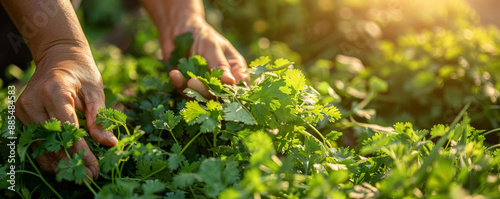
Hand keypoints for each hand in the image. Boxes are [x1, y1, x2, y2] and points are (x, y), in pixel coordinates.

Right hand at [15, 46, 117, 180]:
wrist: (58, 57)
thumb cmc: (81, 72)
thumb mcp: (96, 91)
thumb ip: (100, 117)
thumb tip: (110, 143)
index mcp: (54, 90)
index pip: (66, 128)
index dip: (80, 151)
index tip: (93, 167)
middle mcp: (34, 100)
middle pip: (51, 140)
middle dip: (70, 162)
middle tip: (88, 177)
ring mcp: (24, 108)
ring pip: (40, 144)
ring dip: (58, 163)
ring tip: (78, 176)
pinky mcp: (21, 115)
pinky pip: (34, 140)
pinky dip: (48, 155)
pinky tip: (63, 166)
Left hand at [165, 20, 248, 98]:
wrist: (179, 29)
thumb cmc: (202, 35)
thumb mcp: (213, 47)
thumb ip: (220, 65)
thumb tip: (231, 82)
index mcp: (235, 69)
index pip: (240, 86)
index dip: (233, 92)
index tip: (222, 90)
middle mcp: (223, 81)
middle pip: (220, 96)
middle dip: (207, 91)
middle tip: (193, 81)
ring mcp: (206, 85)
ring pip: (203, 97)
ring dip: (193, 90)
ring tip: (185, 78)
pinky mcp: (190, 87)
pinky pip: (186, 92)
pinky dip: (180, 84)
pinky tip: (174, 74)